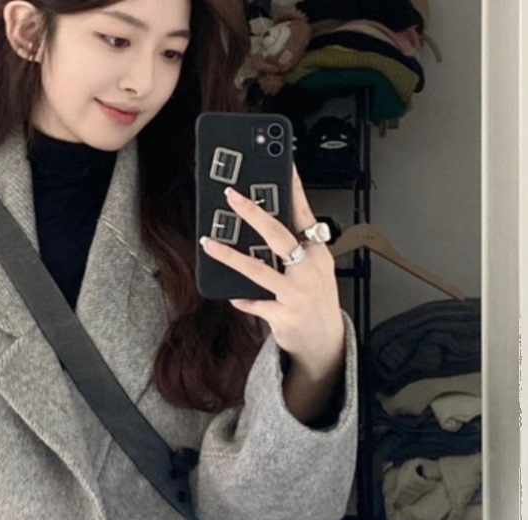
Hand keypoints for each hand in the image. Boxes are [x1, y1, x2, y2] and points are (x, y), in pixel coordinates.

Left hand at [200, 167, 344, 387]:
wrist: (325, 340)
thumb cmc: (315, 300)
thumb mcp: (314, 269)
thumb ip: (295, 247)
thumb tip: (265, 224)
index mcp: (317, 252)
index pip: (304, 213)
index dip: (294, 188)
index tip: (283, 164)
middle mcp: (309, 269)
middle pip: (278, 235)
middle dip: (254, 213)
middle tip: (232, 196)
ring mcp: (297, 293)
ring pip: (259, 270)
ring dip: (230, 256)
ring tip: (209, 244)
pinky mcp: (285, 315)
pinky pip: (257, 304)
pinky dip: (244, 300)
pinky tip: (232, 296)